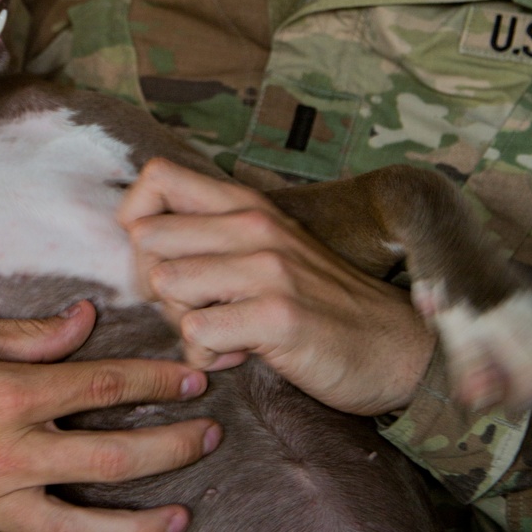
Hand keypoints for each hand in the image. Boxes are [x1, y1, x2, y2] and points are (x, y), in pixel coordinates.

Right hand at [0, 302, 220, 531]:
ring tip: (178, 521)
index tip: (195, 378)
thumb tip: (87, 320)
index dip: (158, 382)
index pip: (104, 386)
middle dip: (173, 450)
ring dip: (138, 531)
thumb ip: (29, 334)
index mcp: (6, 394)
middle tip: (211, 438)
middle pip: (111, 463)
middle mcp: (4, 456)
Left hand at [118, 158, 434, 416]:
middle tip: (199, 308)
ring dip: (183, 322)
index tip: (160, 259)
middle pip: (147, 238)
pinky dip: (208, 356)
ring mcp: (268, 267)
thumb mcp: (267, 250)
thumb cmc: (320, 303)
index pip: (155, 176)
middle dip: (157, 285)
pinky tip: (241, 355)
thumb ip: (211, 237)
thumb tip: (138, 241)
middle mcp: (255, 225)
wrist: (394, 347)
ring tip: (225, 333)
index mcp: (247, 205)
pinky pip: (197, 333)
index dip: (137, 219)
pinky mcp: (279, 315)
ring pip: (166, 285)